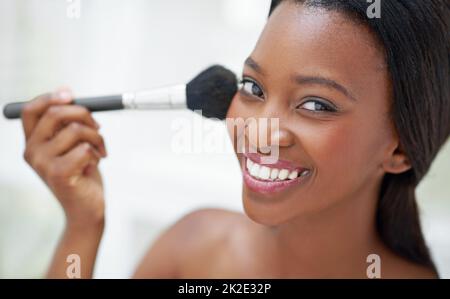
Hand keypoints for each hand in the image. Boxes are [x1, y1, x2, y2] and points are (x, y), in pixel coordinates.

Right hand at [21, 88, 106, 227]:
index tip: (71, 95)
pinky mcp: (58, 174)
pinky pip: (85, 149)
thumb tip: (66, 91)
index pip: (31, 110)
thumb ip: (66, 122)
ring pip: (75, 130)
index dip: (51, 97)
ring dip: (96, 138)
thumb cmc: (82, 174)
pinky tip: (94, 165)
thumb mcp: (72, 144)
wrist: (86, 209)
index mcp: (33, 142)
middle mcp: (31, 151)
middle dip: (84, 114)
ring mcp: (42, 164)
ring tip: (99, 151)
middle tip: (98, 127)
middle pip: (55, 113)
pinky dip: (97, 153)